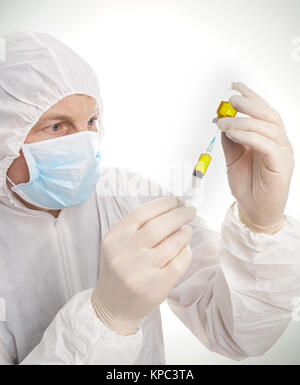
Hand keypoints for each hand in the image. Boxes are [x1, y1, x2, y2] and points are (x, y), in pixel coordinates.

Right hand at [92, 197, 195, 334]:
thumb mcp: (119, 245)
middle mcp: (125, 253)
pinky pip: (179, 262)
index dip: (164, 204)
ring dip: (184, 233)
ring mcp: (140, 271)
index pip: (142, 213)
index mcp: (115, 238)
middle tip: (190, 211)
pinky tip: (184, 249)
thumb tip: (171, 209)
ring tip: (186, 231)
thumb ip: (138, 228)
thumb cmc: (120, 270)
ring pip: (172, 243)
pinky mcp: (155, 287)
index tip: (177, 200)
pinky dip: (186, 252)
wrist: (112, 306)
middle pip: (159, 226)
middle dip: (180, 214)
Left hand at [218, 82, 293, 233]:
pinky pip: (267, 144)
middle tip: (230, 100)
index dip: (250, 96)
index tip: (235, 85)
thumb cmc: (247, 185)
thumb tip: (222, 121)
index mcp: (268, 137)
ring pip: (267, 127)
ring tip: (225, 122)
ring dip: (243, 121)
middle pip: (268, 114)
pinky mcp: (281, 165)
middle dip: (249, 103)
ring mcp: (282, 153)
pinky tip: (233, 134)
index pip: (262, 111)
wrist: (253, 210)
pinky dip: (249, 136)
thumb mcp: (233, 159)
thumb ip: (230, 140)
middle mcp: (278, 142)